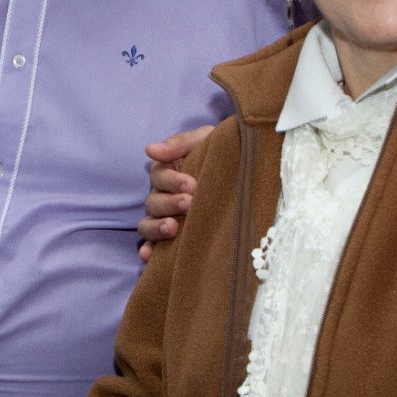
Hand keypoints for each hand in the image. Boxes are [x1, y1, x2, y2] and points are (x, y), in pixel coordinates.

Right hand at [136, 124, 212, 261]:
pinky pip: (151, 246)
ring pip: (147, 224)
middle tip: (190, 204)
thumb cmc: (224, 153)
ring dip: (156, 227)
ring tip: (172, 228)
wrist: (249, 173)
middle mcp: (163, 196)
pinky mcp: (170, 239)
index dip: (172, 180)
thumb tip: (150, 150)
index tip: (193, 185)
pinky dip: (147, 250)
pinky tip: (149, 256)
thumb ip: (181, 143)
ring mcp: (164, 218)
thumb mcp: (207, 140)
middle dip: (170, 203)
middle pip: (152, 201)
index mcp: (169, 171)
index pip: (158, 175)